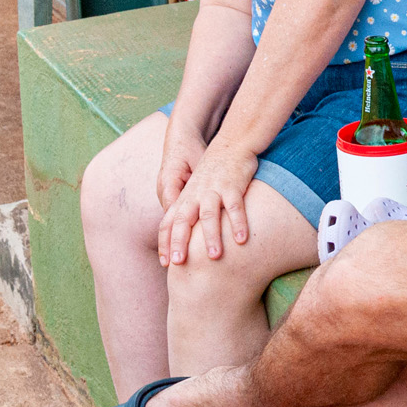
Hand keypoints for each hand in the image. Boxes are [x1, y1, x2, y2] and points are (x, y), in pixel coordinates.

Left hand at [157, 144, 257, 265]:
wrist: (232, 143)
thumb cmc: (215, 171)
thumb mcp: (196, 189)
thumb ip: (190, 210)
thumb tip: (186, 236)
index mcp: (185, 197)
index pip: (168, 222)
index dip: (165, 242)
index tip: (166, 263)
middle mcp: (195, 195)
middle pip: (182, 220)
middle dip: (179, 242)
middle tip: (179, 264)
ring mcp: (214, 190)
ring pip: (208, 215)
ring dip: (210, 236)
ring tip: (214, 257)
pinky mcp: (233, 185)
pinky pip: (235, 206)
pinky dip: (238, 223)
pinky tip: (242, 240)